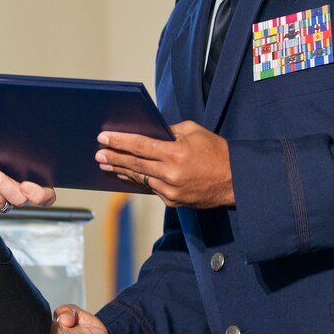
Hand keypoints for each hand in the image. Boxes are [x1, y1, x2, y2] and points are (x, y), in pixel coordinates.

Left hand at [0, 145, 56, 215]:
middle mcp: (19, 194)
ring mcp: (2, 202)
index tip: (25, 184)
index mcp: (34, 181)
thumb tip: (11, 131)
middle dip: (1, 182)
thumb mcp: (7, 141)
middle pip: (17, 198)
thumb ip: (12, 142)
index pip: (45, 195)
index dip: (38, 193)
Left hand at [95, 121, 233, 207]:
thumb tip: (148, 131)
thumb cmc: (215, 151)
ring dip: (122, 170)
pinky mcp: (173, 202)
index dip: (119, 141)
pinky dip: (140, 180)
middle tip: (98, 153)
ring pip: (140, 179)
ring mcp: (171, 191)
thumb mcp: (194, 132)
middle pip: (134, 164)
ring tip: (106, 164)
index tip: (103, 138)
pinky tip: (128, 175)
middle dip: (114, 157)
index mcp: (175, 153)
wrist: (235, 181)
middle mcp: (171, 174)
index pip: (139, 145)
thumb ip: (169, 131)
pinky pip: (152, 188)